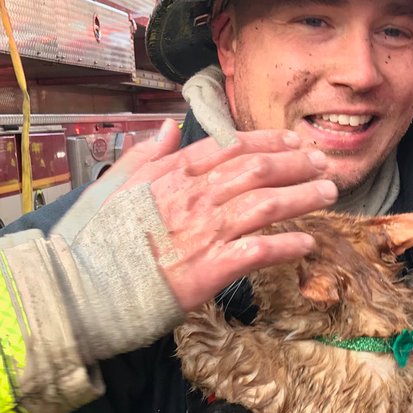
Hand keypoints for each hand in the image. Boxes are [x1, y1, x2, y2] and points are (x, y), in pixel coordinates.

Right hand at [107, 121, 336, 311]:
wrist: (83, 285)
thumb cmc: (94, 238)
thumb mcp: (113, 184)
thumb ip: (146, 154)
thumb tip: (170, 128)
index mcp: (173, 174)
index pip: (230, 148)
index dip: (267, 142)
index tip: (293, 141)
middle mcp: (195, 196)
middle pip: (258, 170)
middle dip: (297, 164)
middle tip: (324, 163)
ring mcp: (205, 231)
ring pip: (267, 205)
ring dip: (303, 197)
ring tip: (328, 193)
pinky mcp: (212, 268)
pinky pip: (260, 251)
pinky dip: (287, 245)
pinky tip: (307, 243)